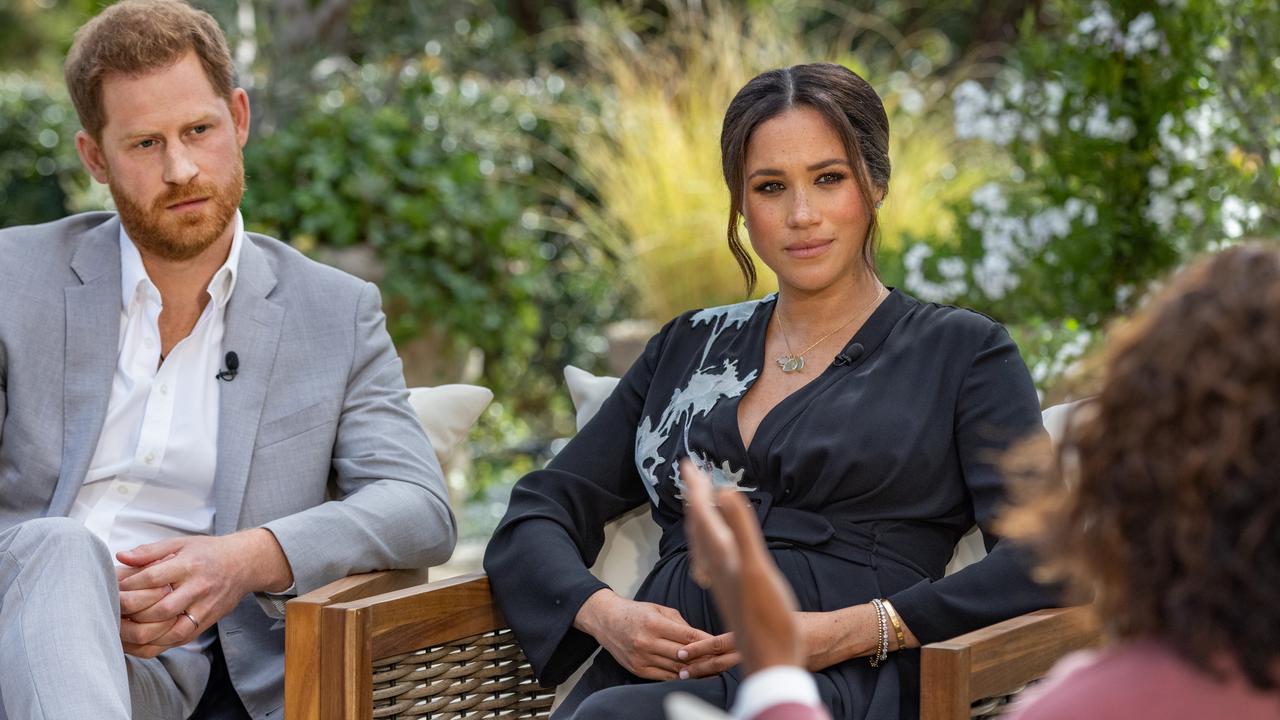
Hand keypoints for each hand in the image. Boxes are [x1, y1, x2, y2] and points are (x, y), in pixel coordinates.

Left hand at [116, 529, 292, 651]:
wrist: (244, 564)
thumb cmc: (209, 553)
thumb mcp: (181, 543)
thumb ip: (150, 551)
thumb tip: (121, 558)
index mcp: (189, 565)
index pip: (152, 578)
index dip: (128, 586)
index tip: (111, 588)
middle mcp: (198, 589)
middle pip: (159, 609)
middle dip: (129, 613)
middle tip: (110, 612)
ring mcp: (203, 609)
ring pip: (168, 632)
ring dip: (139, 635)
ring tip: (119, 631)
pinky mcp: (205, 623)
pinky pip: (177, 641)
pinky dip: (154, 645)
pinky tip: (137, 642)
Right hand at [573, 588, 713, 679]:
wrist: (607, 621)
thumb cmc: (636, 613)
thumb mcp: (659, 609)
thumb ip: (680, 624)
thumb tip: (702, 638)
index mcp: (654, 623)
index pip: (687, 637)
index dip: (706, 643)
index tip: (719, 646)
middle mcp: (647, 642)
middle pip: (683, 655)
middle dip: (703, 658)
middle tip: (719, 659)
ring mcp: (642, 657)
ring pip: (675, 668)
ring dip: (693, 669)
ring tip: (708, 668)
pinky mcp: (638, 669)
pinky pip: (664, 676)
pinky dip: (678, 676)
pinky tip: (689, 673)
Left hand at [676, 611, 862, 676]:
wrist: (829, 637)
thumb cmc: (804, 621)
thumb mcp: (777, 608)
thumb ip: (755, 608)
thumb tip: (740, 596)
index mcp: (754, 632)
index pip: (720, 644)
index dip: (699, 649)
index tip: (681, 654)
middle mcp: (755, 648)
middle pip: (719, 661)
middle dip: (698, 666)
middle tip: (678, 669)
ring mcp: (761, 660)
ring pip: (728, 667)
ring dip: (708, 670)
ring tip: (687, 674)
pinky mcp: (769, 666)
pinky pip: (742, 668)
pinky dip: (724, 669)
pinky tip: (715, 670)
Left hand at [680, 458, 802, 675]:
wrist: (771, 661)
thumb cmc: (769, 619)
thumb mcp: (756, 568)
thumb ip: (740, 530)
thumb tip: (723, 491)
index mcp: (722, 557)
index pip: (702, 514)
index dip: (695, 487)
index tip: (687, 463)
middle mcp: (717, 567)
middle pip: (698, 526)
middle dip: (694, 498)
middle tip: (689, 473)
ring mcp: (722, 581)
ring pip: (703, 543)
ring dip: (700, 518)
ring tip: (699, 504)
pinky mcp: (730, 592)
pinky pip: (712, 559)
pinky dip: (711, 543)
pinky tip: (716, 548)